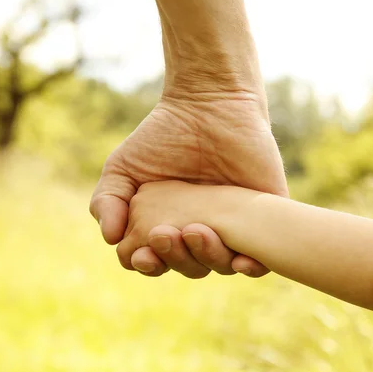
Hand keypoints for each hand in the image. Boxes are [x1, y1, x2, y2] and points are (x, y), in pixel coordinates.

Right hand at [90, 91, 287, 276]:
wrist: (209, 104)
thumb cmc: (164, 136)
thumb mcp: (123, 167)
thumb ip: (107, 201)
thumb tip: (111, 239)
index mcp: (169, 228)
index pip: (158, 262)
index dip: (148, 264)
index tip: (142, 252)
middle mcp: (201, 232)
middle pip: (190, 267)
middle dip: (175, 258)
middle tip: (165, 233)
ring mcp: (234, 226)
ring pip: (223, 264)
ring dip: (207, 257)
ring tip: (195, 231)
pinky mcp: (264, 216)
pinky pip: (264, 255)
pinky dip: (252, 266)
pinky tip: (241, 261)